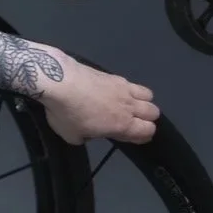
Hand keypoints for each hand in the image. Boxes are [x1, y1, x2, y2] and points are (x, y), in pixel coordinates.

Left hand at [35, 47, 159, 146]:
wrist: (59, 81)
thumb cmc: (66, 113)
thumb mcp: (72, 136)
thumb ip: (86, 137)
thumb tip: (88, 133)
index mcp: (122, 125)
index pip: (147, 131)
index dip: (143, 136)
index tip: (133, 138)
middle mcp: (129, 106)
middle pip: (153, 112)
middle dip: (146, 119)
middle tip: (131, 121)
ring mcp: (123, 88)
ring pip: (148, 95)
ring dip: (142, 101)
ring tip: (127, 105)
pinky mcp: (114, 75)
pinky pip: (131, 83)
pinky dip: (129, 90)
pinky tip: (114, 92)